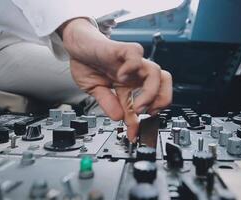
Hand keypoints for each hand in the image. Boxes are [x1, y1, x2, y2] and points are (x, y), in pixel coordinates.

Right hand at [61, 18, 171, 140]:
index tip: (134, 135)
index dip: (141, 122)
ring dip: (150, 93)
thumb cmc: (88, 63)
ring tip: (136, 105)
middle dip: (161, 102)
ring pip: (156, 73)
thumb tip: (118, 118)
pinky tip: (120, 77)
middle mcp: (134, 74)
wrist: (76, 45)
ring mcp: (131, 62)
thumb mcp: (95, 90)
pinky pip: (137, 55)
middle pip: (164, 84)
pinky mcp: (123, 49)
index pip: (144, 105)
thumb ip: (108, 103)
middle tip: (146, 115)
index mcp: (129, 85)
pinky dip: (132, 67)